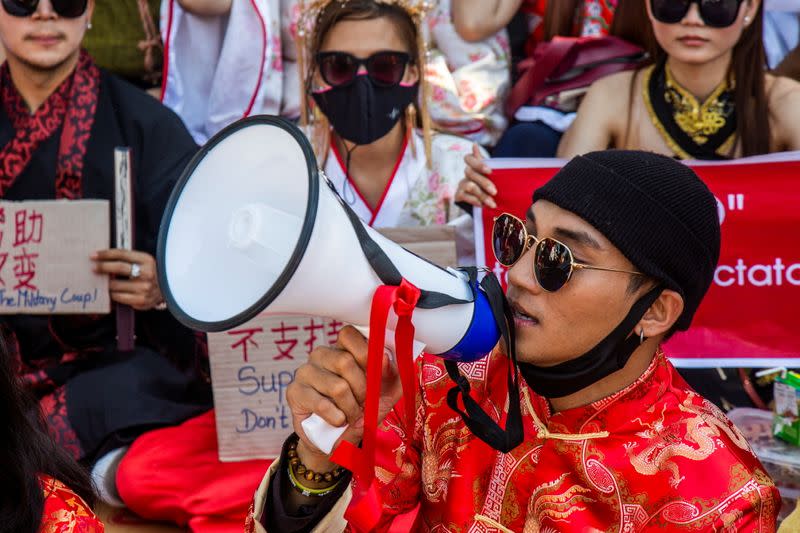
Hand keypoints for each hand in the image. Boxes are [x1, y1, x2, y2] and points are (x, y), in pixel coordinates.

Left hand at [92, 249, 163, 310]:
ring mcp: (145, 288)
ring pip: (115, 285)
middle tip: (93, 268)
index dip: (106, 254)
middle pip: (119, 268)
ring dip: (107, 284)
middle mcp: (147, 274)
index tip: (93, 255)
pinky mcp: (141, 301)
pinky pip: (118, 297)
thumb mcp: (143, 262)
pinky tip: (113, 292)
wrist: (166, 290)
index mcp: (147, 260)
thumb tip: (102, 258)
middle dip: (103, 267)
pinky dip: (113, 294)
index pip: (122, 254)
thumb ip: (127, 259)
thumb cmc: (149, 274)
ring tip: (105, 282)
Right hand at [286, 326, 402, 470]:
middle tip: (364, 402)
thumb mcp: (384, 394)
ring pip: (337, 386)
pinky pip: (322, 404)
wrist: (337, 440)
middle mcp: (321, 355)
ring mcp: (305, 372)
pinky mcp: (294, 392)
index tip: (379, 371)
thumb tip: (392, 359)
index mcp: (341, 348)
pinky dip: (336, 417)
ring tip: (350, 415)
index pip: (349, 334)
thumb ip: (394, 376)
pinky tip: (338, 422)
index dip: (366, 352)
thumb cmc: (361, 411)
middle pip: (345, 361)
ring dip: (351, 408)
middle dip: (363, 389)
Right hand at [456, 144, 496, 207]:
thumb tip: (474, 144)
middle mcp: (466, 173)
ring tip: (492, 203)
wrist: (483, 201)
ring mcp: (461, 184)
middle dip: (484, 183)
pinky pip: (465, 196)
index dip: (478, 164)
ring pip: (470, 186)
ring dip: (482, 195)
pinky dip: (475, 201)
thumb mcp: (491, 173)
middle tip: (495, 191)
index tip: (490, 171)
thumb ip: (484, 161)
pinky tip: (483, 205)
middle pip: (470, 173)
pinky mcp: (458, 195)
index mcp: (473, 165)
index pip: (468, 158)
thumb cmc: (489, 183)